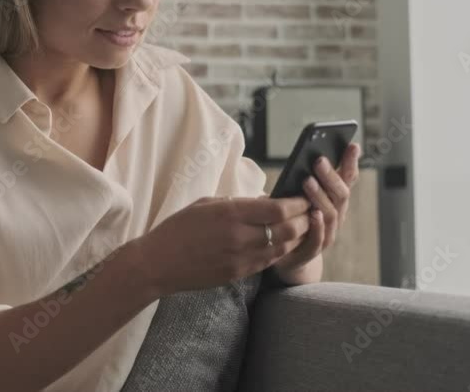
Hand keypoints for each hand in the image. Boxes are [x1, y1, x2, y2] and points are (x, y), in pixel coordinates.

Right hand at [136, 194, 316, 295]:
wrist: (159, 263)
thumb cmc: (178, 228)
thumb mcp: (206, 203)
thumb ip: (238, 202)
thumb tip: (265, 200)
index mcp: (230, 213)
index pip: (279, 208)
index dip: (297, 202)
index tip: (304, 196)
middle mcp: (239, 236)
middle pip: (288, 229)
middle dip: (304, 219)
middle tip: (311, 210)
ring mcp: (240, 258)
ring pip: (283, 248)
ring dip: (297, 237)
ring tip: (303, 226)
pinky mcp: (238, 274)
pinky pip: (268, 262)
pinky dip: (280, 251)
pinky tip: (284, 243)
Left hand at [271, 143, 361, 279]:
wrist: (287, 257)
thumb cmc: (291, 218)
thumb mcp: (297, 195)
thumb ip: (305, 179)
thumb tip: (306, 153)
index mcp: (334, 200)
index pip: (348, 179)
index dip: (351, 163)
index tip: (352, 145)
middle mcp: (336, 216)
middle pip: (341, 195)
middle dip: (331, 176)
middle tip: (319, 160)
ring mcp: (327, 234)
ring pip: (331, 214)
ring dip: (320, 197)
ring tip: (308, 181)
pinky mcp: (312, 250)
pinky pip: (318, 238)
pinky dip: (317, 225)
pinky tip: (311, 213)